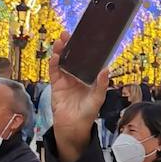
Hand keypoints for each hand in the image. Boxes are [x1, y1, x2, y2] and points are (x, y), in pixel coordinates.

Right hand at [49, 33, 109, 161]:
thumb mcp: (98, 98)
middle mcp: (77, 76)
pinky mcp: (56, 85)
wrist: (73, 127)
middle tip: (67, 34)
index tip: (85, 38)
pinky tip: (55, 56)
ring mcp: (66, 79)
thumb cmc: (87, 113)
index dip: (85, 49)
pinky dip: (54, 63)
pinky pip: (54, 71)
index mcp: (88, 77)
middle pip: (72, 57)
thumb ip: (101, 84)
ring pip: (62, 61)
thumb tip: (106, 69)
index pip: (87, 60)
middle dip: (70, 46)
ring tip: (60, 41)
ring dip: (60, 51)